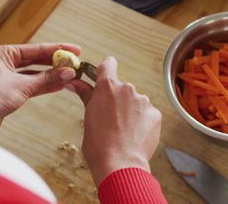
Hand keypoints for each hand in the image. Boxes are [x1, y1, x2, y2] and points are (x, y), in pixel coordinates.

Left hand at [0, 43, 79, 136]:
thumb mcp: (23, 86)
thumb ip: (47, 78)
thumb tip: (68, 72)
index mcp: (3, 53)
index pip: (36, 49)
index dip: (57, 49)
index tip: (74, 50)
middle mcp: (4, 62)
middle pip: (36, 59)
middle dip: (55, 62)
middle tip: (74, 61)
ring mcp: (6, 77)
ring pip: (34, 73)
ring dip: (51, 75)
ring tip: (70, 74)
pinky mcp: (9, 91)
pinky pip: (30, 85)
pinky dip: (44, 85)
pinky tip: (59, 85)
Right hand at [68, 57, 161, 185]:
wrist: (119, 163)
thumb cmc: (99, 144)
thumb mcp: (87, 116)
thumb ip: (85, 95)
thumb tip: (73, 83)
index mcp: (107, 87)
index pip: (108, 64)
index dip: (106, 69)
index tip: (104, 75)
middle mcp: (127, 89)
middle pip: (122, 89)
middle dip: (118, 100)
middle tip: (111, 119)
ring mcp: (143, 101)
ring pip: (136, 102)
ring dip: (131, 111)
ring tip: (124, 131)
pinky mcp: (155, 114)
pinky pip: (147, 114)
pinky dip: (142, 122)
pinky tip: (135, 135)